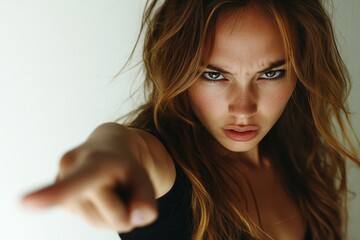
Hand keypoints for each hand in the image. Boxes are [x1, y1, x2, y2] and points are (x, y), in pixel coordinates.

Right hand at [22, 142, 157, 232]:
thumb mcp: (143, 177)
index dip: (54, 194)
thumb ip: (146, 199)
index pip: (78, 181)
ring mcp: (60, 179)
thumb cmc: (126, 164)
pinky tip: (96, 192)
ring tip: (109, 188)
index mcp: (96, 161)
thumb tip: (136, 218)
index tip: (25, 203)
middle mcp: (72, 167)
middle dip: (123, 211)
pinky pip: (85, 217)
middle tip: (121, 186)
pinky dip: (97, 212)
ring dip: (109, 213)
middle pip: (109, 216)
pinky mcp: (57, 192)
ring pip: (96, 221)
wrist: (109, 147)